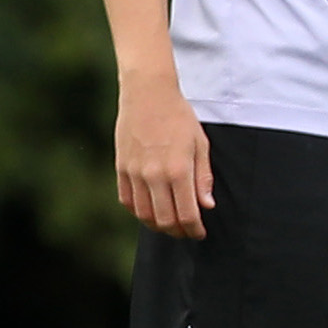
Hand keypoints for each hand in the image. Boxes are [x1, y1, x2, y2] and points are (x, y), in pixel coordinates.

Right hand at [115, 73, 214, 237]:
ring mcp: (135, 173)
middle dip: (178, 232)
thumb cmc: (178, 117)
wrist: (147, 94)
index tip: (199, 233)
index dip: (194, 230)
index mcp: (179, 170)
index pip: (187, 214)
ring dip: (158, 225)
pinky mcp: (121, 168)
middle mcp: (155, 175)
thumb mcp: (200, 144)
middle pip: (165, 220)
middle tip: (186, 232)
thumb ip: (203, 177)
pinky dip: (138, 212)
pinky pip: (127, 201)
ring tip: (169, 224)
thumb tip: (207, 205)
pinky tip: (149, 211)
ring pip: (144, 215)